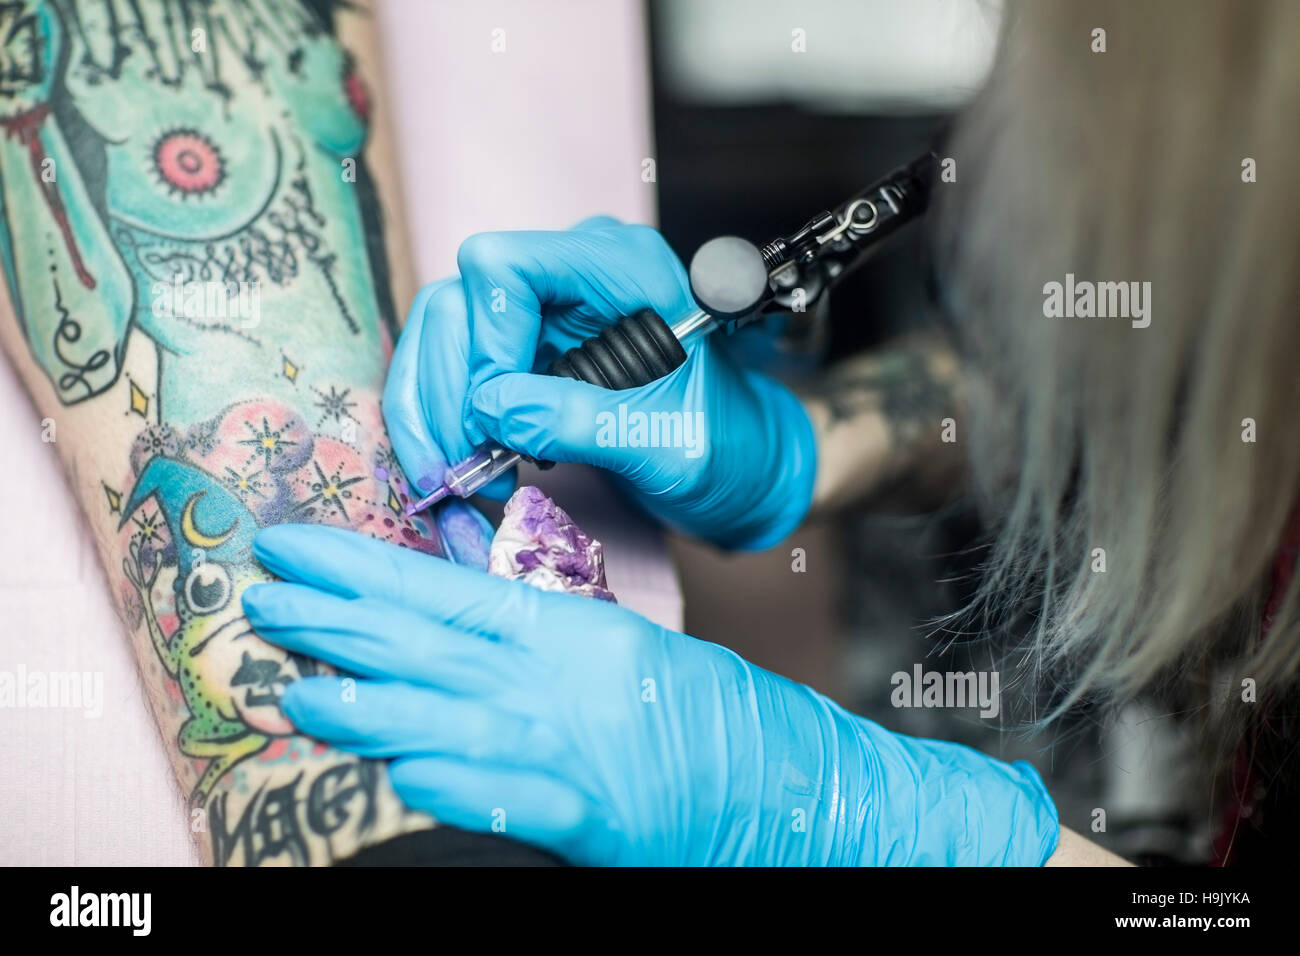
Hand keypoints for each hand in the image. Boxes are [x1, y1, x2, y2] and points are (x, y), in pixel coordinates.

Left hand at [243, 524, 1059, 865]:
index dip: (365, 567)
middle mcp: (563, 683)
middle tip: (264, 591)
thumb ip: (552, 649)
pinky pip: (493, 797)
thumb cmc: (731, 722)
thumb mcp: (637, 658)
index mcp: (579, 632)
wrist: (807, 793)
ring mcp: (570, 751)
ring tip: (287, 683)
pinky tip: (387, 766)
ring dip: (357, 702)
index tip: (301, 547)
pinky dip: (435, 779)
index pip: (449, 590)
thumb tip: (470, 640)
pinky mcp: (584, 818)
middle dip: (337, 618)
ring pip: (439, 717)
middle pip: (427, 645)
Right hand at [382, 219, 816, 549]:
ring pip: (439, 339)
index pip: (506, 267)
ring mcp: (539, 312)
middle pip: (456, 304)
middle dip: (446, 393)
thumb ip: (587, 422)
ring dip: (431, 414)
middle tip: (460, 469)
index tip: (496, 416)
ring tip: (457, 479)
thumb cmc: (725, 445)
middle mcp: (569, 276)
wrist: (737, 467)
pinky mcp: (520, 352)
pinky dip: (438, 424)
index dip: (486, 341)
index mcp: (620, 269)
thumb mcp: (670, 443)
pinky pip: (451, 373)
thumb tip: (495, 413)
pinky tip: (463, 470)